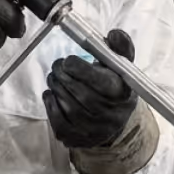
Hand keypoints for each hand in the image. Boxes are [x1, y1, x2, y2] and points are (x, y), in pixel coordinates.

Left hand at [43, 29, 136, 148]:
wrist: (115, 119)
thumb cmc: (115, 86)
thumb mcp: (121, 66)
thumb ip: (119, 47)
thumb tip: (114, 34)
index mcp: (122, 94)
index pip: (98, 81)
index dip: (77, 67)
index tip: (68, 60)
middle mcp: (111, 115)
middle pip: (80, 93)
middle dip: (62, 76)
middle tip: (56, 66)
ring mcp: (94, 131)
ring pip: (68, 106)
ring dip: (55, 87)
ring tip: (54, 78)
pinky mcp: (79, 140)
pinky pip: (58, 122)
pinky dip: (51, 105)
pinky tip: (51, 94)